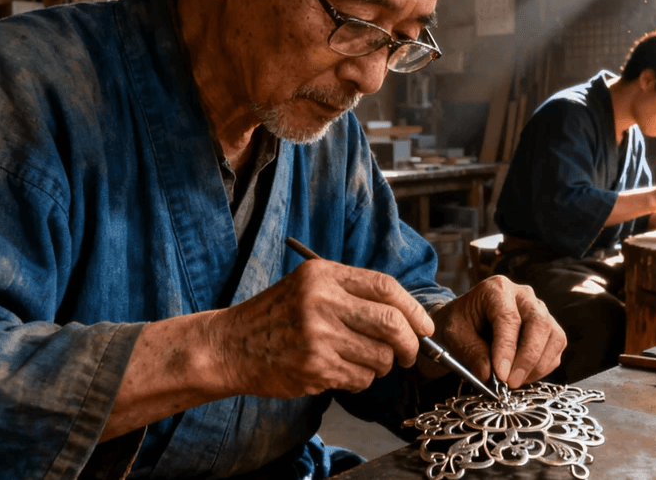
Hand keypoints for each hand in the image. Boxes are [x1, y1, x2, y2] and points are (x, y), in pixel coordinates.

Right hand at [210, 258, 432, 398]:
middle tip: (410, 354)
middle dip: (411, 344)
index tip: (425, 327)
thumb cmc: (275, 316)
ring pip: (380, 357)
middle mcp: (321, 301)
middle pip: (392, 324)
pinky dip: (359, 381)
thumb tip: (408, 316)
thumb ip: (352, 292)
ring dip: (380, 366)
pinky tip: (339, 373)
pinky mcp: (314, 367)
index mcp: (323, 275)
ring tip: (359, 361)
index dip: (414, 310)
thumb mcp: (309, 286)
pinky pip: (360, 379)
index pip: (386, 288)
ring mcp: (318, 336)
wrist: (230, 345)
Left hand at [429, 276, 565, 389]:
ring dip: (537, 365)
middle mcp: (524, 295)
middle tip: (511, 382)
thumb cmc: (460, 323)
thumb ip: (470, 352)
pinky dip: (542, 368)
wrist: (466, 320)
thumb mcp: (454, 335)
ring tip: (514, 382)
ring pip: (554, 337)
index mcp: (497, 289)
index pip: (509, 318)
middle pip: (539, 324)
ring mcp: (540, 310)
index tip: (500, 374)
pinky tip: (522, 376)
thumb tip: (487, 375)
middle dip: (527, 358)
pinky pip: (556, 349)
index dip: (507, 348)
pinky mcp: (549, 328)